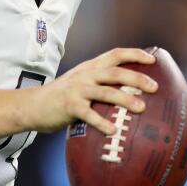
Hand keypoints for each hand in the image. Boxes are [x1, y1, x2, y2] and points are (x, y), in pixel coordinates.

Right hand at [24, 47, 157, 135]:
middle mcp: (84, 75)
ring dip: (125, 99)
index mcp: (89, 67)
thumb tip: (128, 92)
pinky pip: (88, 114)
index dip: (135, 54)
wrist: (31, 106)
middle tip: (154, 87)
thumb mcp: (79, 82)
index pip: (115, 54)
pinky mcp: (69, 106)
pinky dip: (102, 122)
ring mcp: (76, 90)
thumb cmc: (60, 97)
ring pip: (105, 92)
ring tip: (141, 108)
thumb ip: (98, 83)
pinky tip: (113, 131)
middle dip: (137, 78)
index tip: (152, 59)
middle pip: (114, 72)